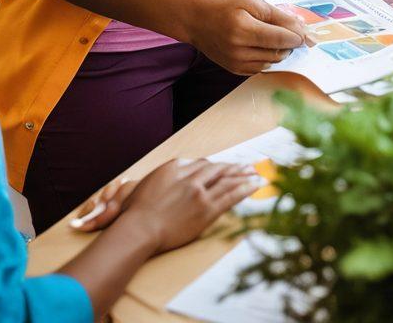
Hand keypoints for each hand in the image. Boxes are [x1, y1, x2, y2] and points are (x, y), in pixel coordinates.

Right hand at [70, 158, 258, 252]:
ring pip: (227, 179)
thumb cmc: (136, 212)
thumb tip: (165, 178)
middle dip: (234, 167)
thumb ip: (160, 180)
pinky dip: (245, 188)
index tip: (224, 168)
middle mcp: (190, 174)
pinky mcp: (206, 208)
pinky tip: (255, 184)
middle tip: (248, 165)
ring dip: (244, 175)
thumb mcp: (145, 186)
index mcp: (175, 166)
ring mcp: (200, 191)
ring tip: (256, 173)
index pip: (200, 164)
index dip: (214, 167)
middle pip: (217, 169)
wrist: (139, 228)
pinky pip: (231, 195)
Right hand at [182, 0, 309, 74]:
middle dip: (289, 45)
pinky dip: (267, 59)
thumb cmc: (223, 7)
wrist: (196, 21)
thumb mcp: (249, 2)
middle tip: (291, 34)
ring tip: (275, 38)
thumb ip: (275, 14)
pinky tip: (263, 47)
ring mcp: (235, 62)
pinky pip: (260, 68)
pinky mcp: (234, 70)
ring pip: (271, 63)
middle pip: (277, 53)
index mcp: (243, 28)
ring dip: (279, 52)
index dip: (296, 37)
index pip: (279, 38)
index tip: (305, 34)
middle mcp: (239, 49)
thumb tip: (298, 27)